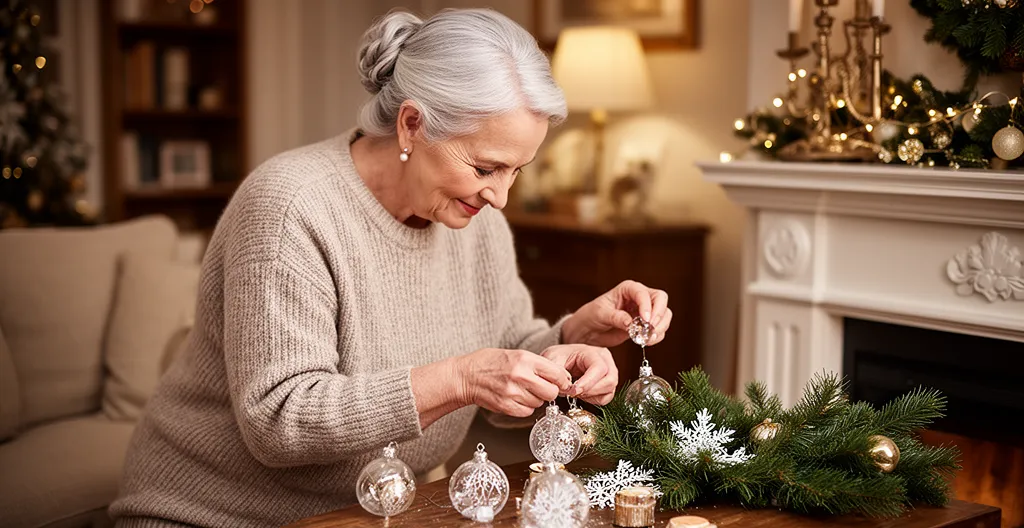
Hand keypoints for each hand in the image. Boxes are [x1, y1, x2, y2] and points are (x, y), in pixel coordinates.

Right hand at [455, 348, 571, 417]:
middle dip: (550, 391)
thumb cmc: (489, 362)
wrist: (465, 376)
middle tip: (542, 387)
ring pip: (539, 403)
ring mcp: (513, 393)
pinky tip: (515, 398)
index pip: (557, 373)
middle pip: (551, 392)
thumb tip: (559, 376)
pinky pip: (527, 411)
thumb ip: (536, 364)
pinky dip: (525, 407)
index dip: (562, 379)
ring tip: (522, 390)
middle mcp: (521, 376)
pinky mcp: (507, 407)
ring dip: (535, 399)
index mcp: (525, 359)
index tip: (561, 381)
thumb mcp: (515, 354)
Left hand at [541, 344, 617, 405]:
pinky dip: (594, 400)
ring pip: (610, 390)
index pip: (599, 368)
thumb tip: (565, 388)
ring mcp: (608, 372)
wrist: (560, 358)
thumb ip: (558, 373)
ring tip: (576, 393)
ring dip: (592, 396)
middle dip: (591, 391)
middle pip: (610, 381)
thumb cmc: (559, 356)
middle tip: (573, 393)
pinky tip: (582, 394)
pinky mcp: (607, 384)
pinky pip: (606, 398)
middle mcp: (605, 361)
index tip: (573, 391)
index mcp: (592, 352)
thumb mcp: (553, 359)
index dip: (588, 383)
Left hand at [561, 280, 671, 347]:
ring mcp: (644, 311)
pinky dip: (657, 335)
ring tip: (648, 338)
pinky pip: (659, 328)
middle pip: (660, 300)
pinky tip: (648, 341)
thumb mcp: (601, 314)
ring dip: (661, 327)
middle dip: (659, 315)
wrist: (588, 331)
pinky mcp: (645, 325)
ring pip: (664, 314)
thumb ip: (616, 317)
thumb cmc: (591, 316)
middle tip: (651, 328)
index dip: (647, 306)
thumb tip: (631, 323)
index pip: (644, 293)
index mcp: (628, 289)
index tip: (645, 320)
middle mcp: (639, 297)